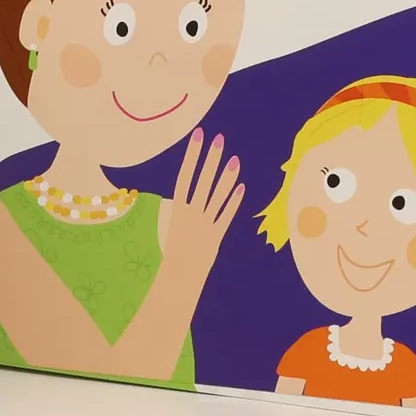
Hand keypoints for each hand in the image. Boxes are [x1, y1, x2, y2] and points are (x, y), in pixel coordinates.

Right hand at [160, 129, 243, 294]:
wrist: (177, 278)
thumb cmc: (174, 254)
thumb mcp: (174, 228)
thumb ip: (185, 212)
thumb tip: (190, 198)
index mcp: (177, 209)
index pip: (184, 175)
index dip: (192, 155)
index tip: (198, 137)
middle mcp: (191, 213)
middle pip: (202, 180)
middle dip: (211, 158)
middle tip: (218, 138)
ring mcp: (204, 224)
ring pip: (217, 195)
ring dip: (227, 177)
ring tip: (235, 159)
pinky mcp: (216, 235)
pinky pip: (226, 215)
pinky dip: (234, 201)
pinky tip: (242, 187)